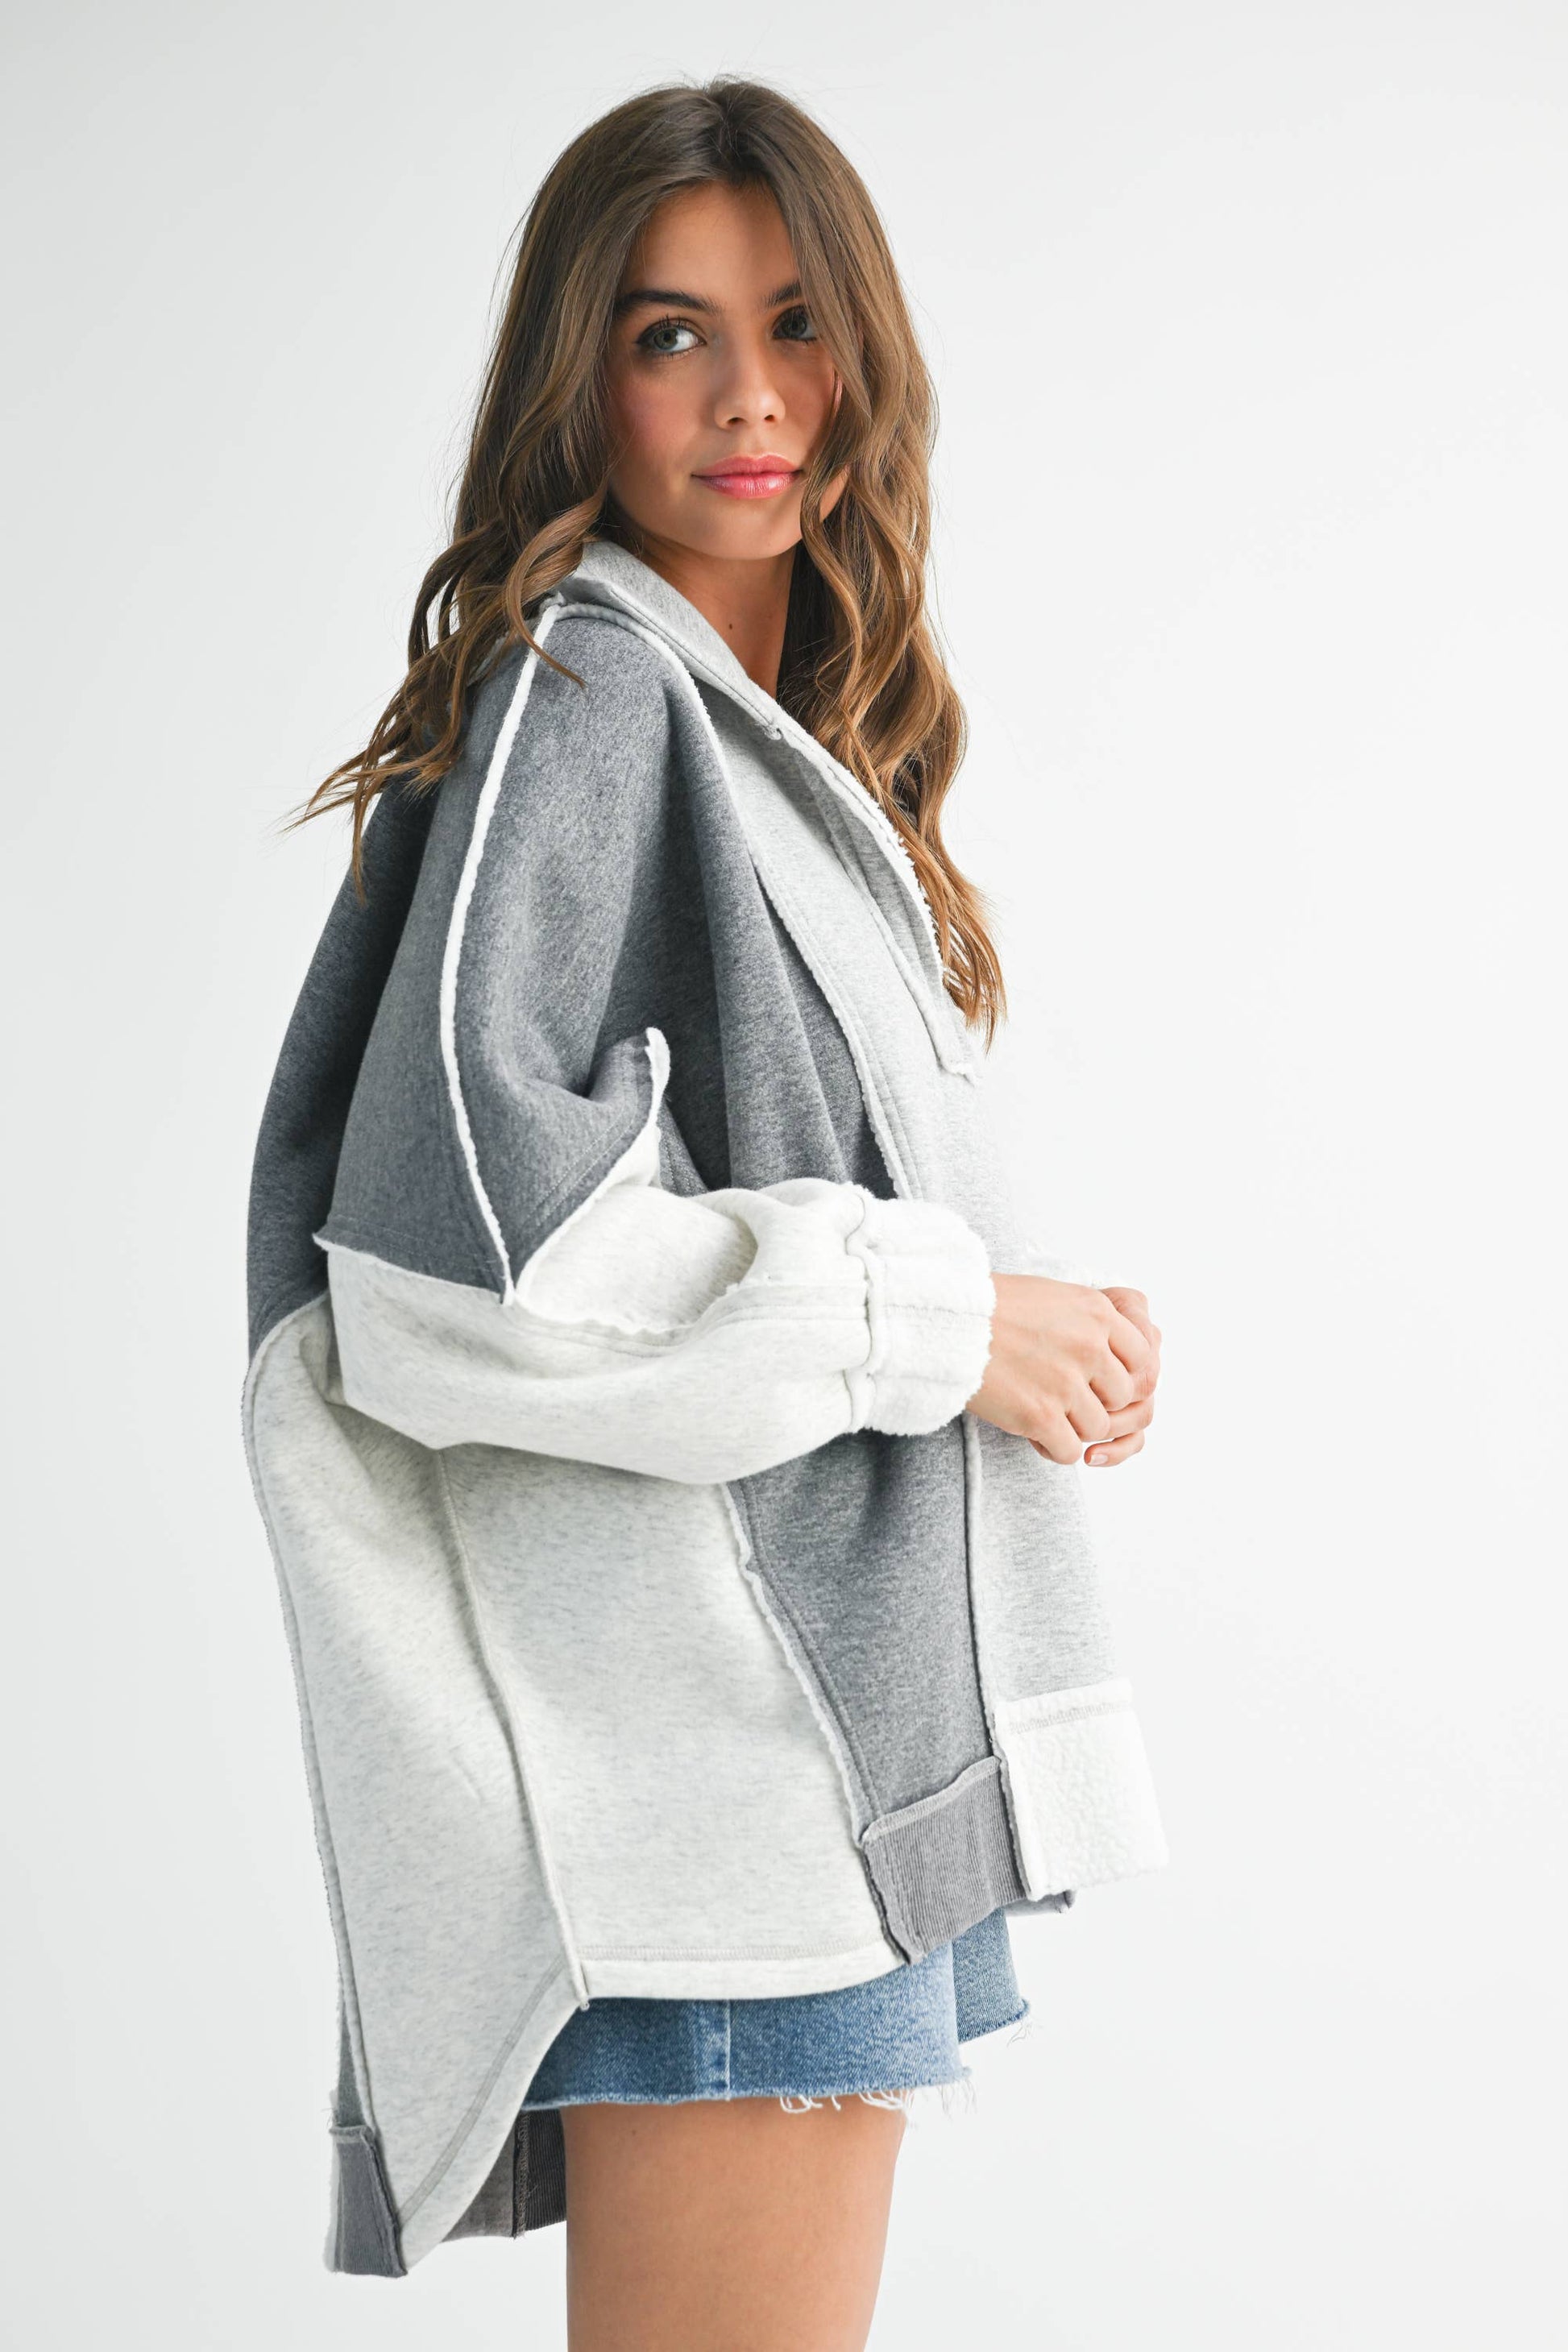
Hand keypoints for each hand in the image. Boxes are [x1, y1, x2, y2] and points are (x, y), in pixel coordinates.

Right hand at [964, 1274, 1159, 1467]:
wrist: (944, 1322)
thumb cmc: (989, 1308)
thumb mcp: (1053, 1296)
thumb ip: (1089, 1322)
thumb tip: (1112, 1351)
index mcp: (1097, 1313)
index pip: (1142, 1357)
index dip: (1120, 1374)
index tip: (1096, 1378)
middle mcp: (1089, 1347)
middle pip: (1121, 1397)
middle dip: (1096, 1402)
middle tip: (1064, 1398)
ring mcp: (1066, 1383)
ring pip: (1098, 1427)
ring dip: (1073, 1426)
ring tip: (1043, 1413)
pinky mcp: (1041, 1416)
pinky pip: (1070, 1450)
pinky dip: (1053, 1447)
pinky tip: (1033, 1432)